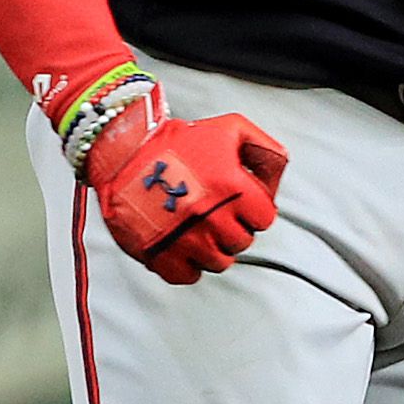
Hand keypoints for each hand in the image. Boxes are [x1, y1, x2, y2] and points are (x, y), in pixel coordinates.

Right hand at [83, 99, 288, 283]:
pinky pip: (188, 275)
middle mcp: (212, 217)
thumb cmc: (177, 140)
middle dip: (233, 227)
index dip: (253, 209)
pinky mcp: (160, 255)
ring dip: (212, 247)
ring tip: (197, 225)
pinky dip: (187, 263)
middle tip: (215, 211)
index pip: (264, 219)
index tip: (238, 201)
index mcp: (233, 187)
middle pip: (242, 242)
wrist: (122, 151)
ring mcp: (186, 240)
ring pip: (219, 262)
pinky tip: (180, 241)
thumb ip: (264, 147)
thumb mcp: (229, 128)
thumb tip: (281, 169)